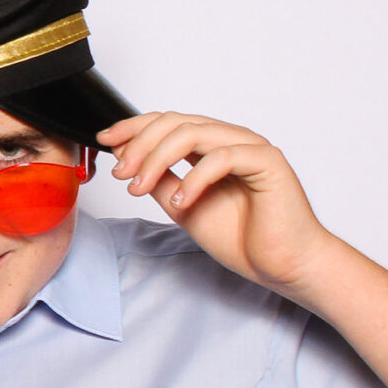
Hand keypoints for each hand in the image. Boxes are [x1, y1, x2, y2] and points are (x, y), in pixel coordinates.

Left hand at [99, 112, 337, 292]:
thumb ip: (158, 180)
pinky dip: (194, 178)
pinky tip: (181, 201)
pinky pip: (222, 157)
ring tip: (140, 188)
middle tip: (122, 174)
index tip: (105, 141)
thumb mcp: (180, 206)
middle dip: (139, 145)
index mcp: (211, 147)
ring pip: (194, 133)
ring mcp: (251, 148)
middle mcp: (231, 140)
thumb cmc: (241, 237)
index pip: (168, 122)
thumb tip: (125, 158)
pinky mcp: (268, 163)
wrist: (282, 265)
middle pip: (175, 122)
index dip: (133, 127)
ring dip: (157, 159)